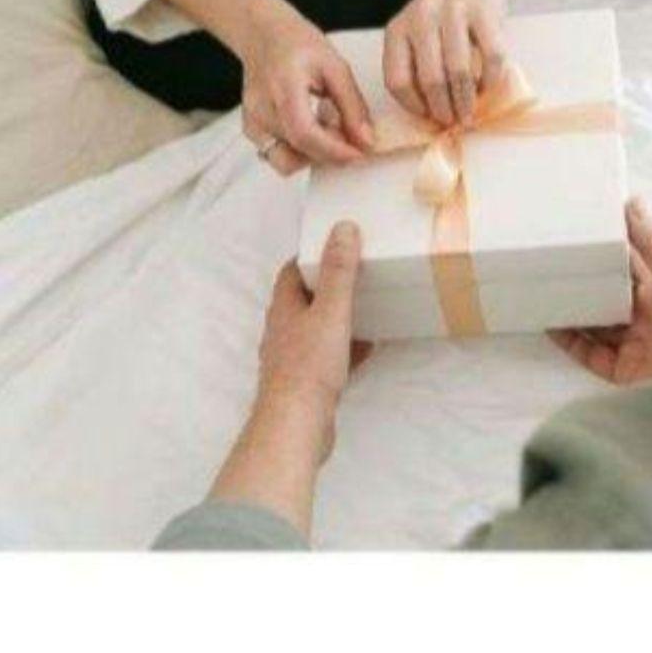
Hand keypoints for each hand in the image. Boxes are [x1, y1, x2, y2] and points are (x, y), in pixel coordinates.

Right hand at [241, 0, 375, 174]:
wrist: (263, 35)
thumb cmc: (298, 44)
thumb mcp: (336, 67)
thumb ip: (353, 106)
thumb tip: (367, 141)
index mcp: (283, 86)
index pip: (304, 133)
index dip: (333, 150)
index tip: (358, 153)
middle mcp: (261, 107)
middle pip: (296, 152)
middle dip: (328, 154)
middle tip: (346, 136)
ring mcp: (252, 121)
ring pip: (285, 161)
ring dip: (312, 155)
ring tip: (326, 129)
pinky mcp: (251, 130)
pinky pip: (276, 155)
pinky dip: (298, 151)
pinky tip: (311, 129)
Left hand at [257, 221, 371, 459]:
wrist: (296, 425)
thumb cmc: (310, 365)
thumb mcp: (331, 312)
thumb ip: (339, 272)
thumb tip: (342, 227)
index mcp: (284, 309)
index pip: (291, 273)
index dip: (311, 257)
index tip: (336, 246)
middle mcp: (283, 331)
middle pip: (304, 300)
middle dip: (327, 286)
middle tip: (357, 274)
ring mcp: (292, 359)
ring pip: (316, 329)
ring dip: (337, 318)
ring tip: (366, 306)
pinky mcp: (305, 384)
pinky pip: (328, 357)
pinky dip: (347, 348)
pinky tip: (368, 348)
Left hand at [383, 0, 506, 126]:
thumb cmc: (442, 14)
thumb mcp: (416, 35)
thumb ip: (418, 67)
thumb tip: (432, 114)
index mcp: (398, 29)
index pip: (397, 80)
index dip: (413, 106)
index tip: (428, 117)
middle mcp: (421, 19)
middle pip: (429, 79)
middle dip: (444, 109)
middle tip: (454, 122)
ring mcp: (454, 13)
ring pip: (459, 71)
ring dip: (467, 101)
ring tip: (471, 114)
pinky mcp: (485, 12)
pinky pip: (491, 57)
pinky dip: (491, 81)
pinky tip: (488, 89)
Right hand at [550, 199, 651, 384]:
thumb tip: (633, 203)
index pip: (625, 267)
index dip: (602, 253)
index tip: (577, 236)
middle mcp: (645, 319)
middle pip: (604, 296)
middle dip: (580, 282)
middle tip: (551, 263)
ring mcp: (633, 345)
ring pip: (592, 325)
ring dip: (569, 310)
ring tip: (543, 290)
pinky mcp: (623, 372)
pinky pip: (589, 355)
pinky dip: (569, 341)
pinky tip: (553, 325)